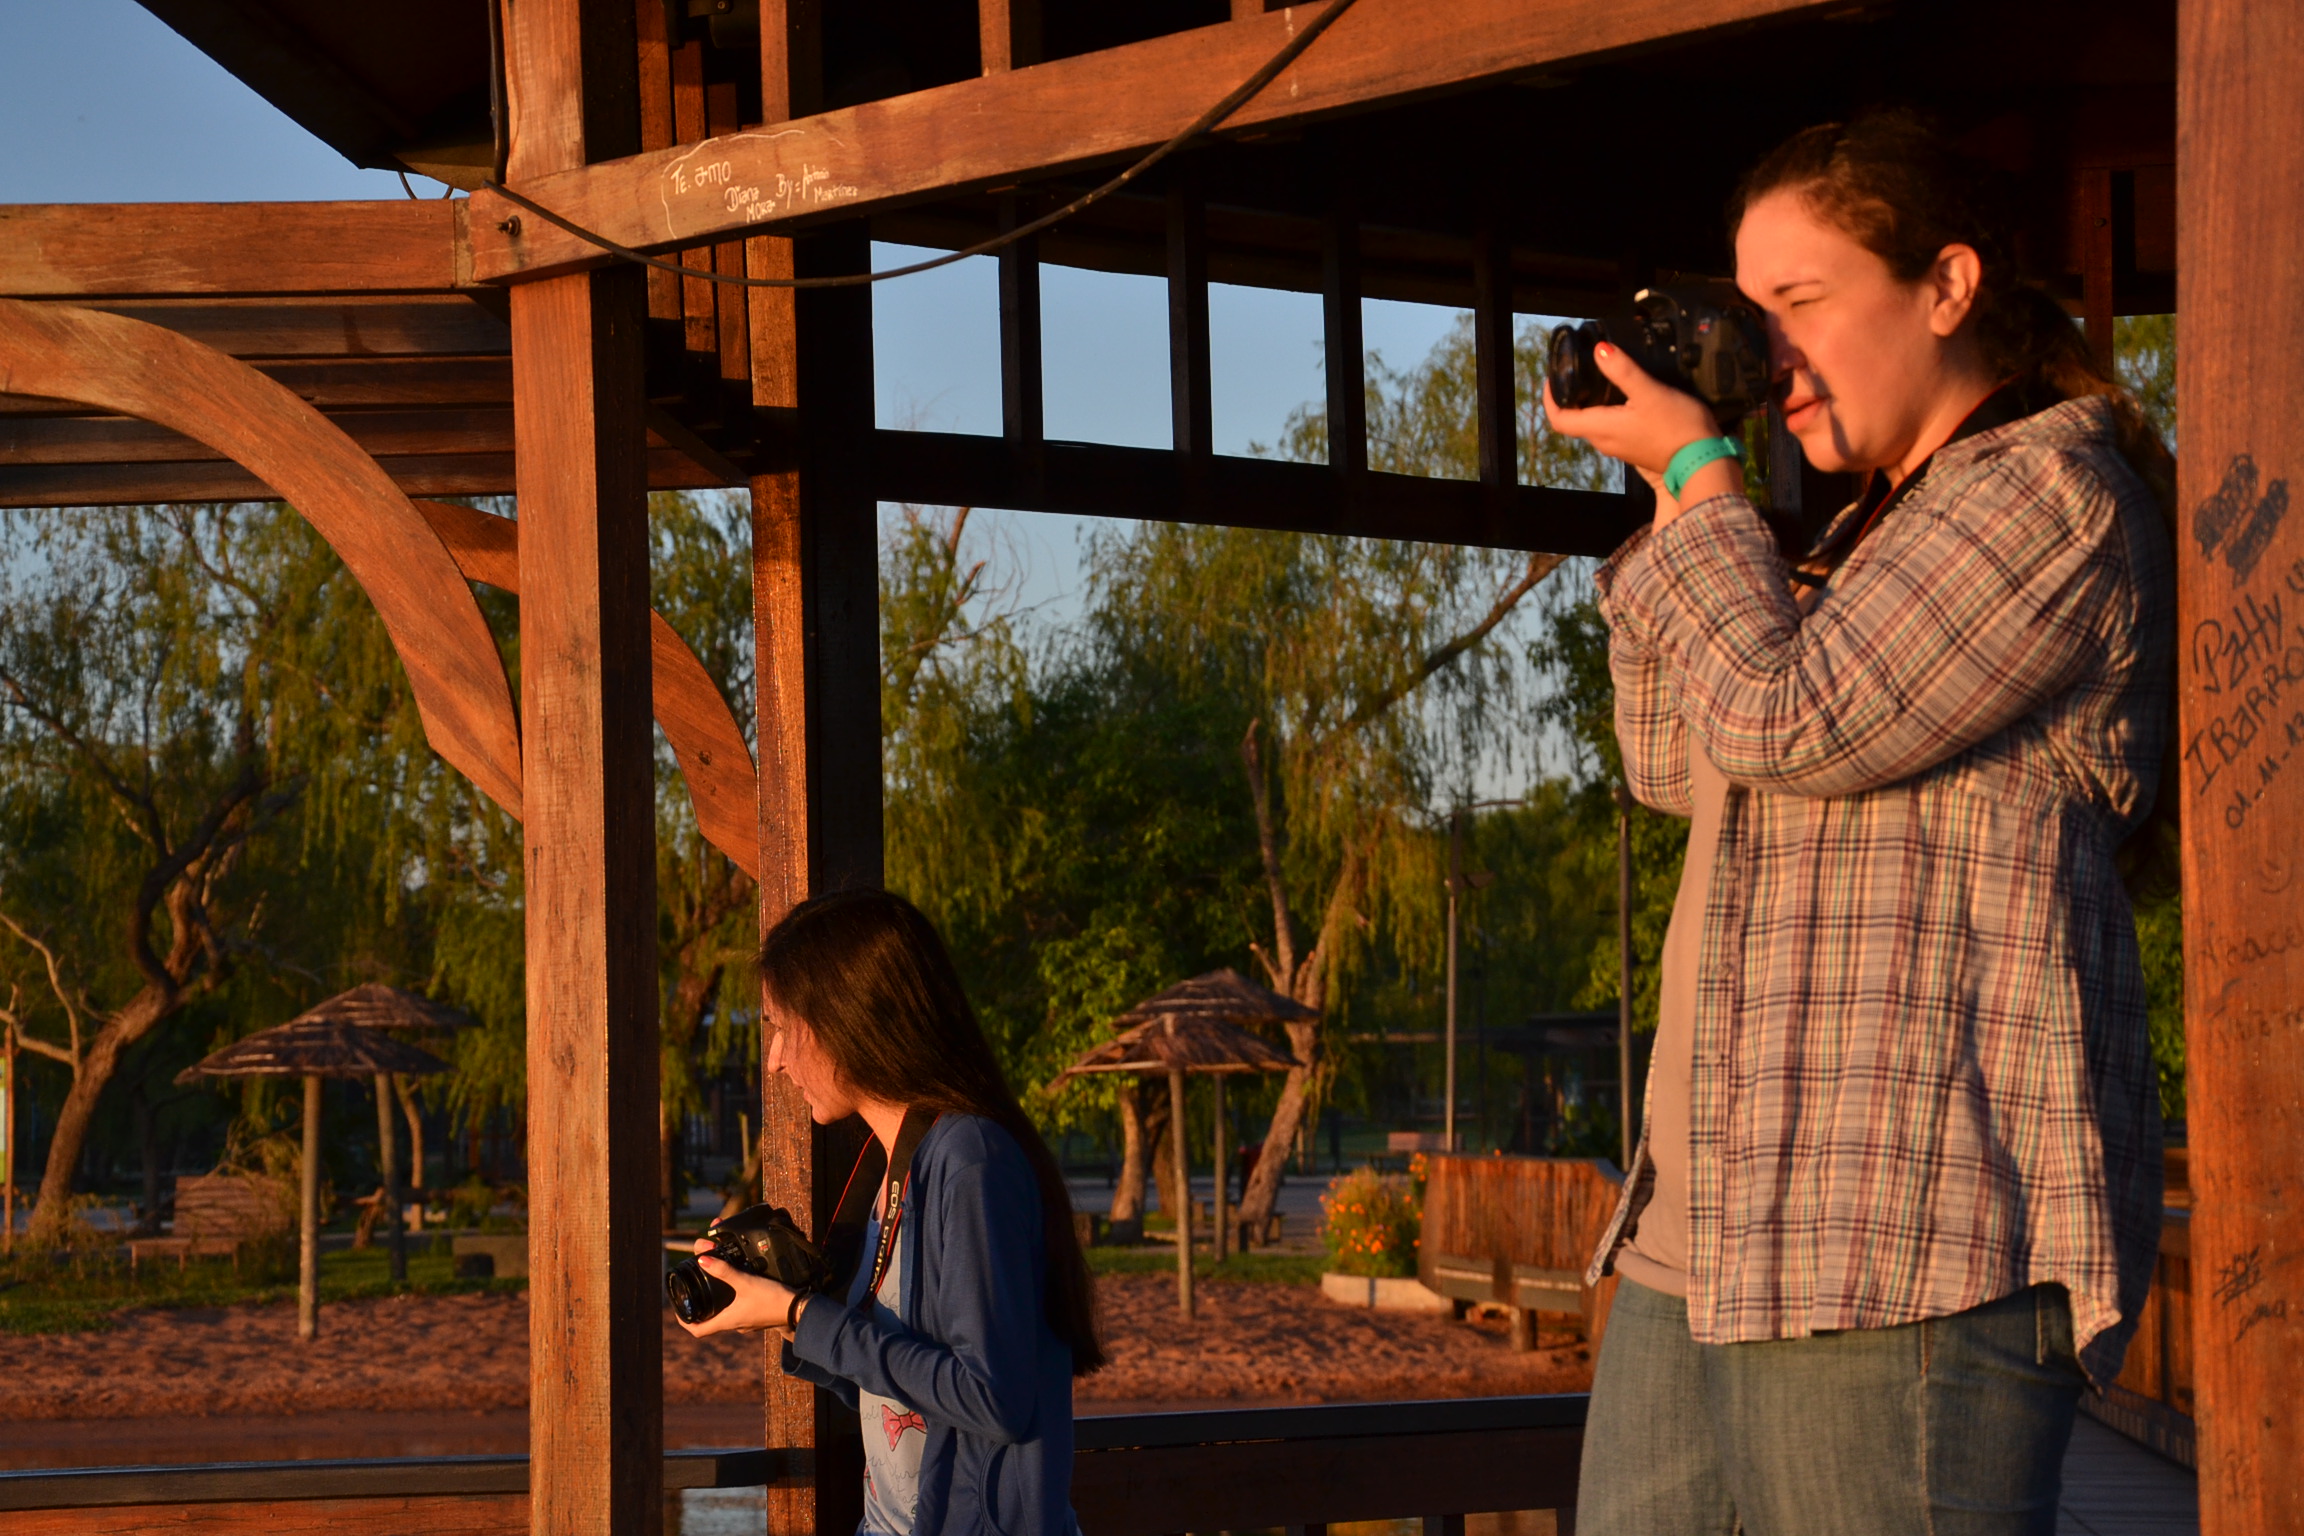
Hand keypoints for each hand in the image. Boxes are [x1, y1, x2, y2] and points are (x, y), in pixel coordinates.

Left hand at [675, 1236, 807, 1339]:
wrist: (800, 1309)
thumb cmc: (772, 1298)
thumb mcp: (745, 1281)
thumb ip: (724, 1270)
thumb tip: (702, 1260)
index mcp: (727, 1321)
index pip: (697, 1331)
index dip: (684, 1322)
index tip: (678, 1310)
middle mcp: (735, 1325)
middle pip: (710, 1322)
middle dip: (701, 1309)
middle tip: (695, 1293)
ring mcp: (748, 1323)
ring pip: (726, 1316)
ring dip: (718, 1305)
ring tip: (714, 1287)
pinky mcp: (759, 1317)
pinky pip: (740, 1312)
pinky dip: (734, 1302)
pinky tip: (740, 1288)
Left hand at [1543, 343, 1742, 525]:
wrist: (1704, 459)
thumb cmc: (1677, 427)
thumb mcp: (1648, 392)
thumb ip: (1623, 370)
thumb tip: (1599, 350)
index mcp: (1601, 429)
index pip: (1560, 420)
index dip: (1550, 399)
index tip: (1553, 379)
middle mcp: (1606, 442)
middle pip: (1576, 421)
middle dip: (1571, 397)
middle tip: (1577, 372)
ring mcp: (1621, 447)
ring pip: (1595, 424)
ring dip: (1591, 404)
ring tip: (1600, 378)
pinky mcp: (1636, 448)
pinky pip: (1613, 429)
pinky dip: (1610, 411)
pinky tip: (1625, 396)